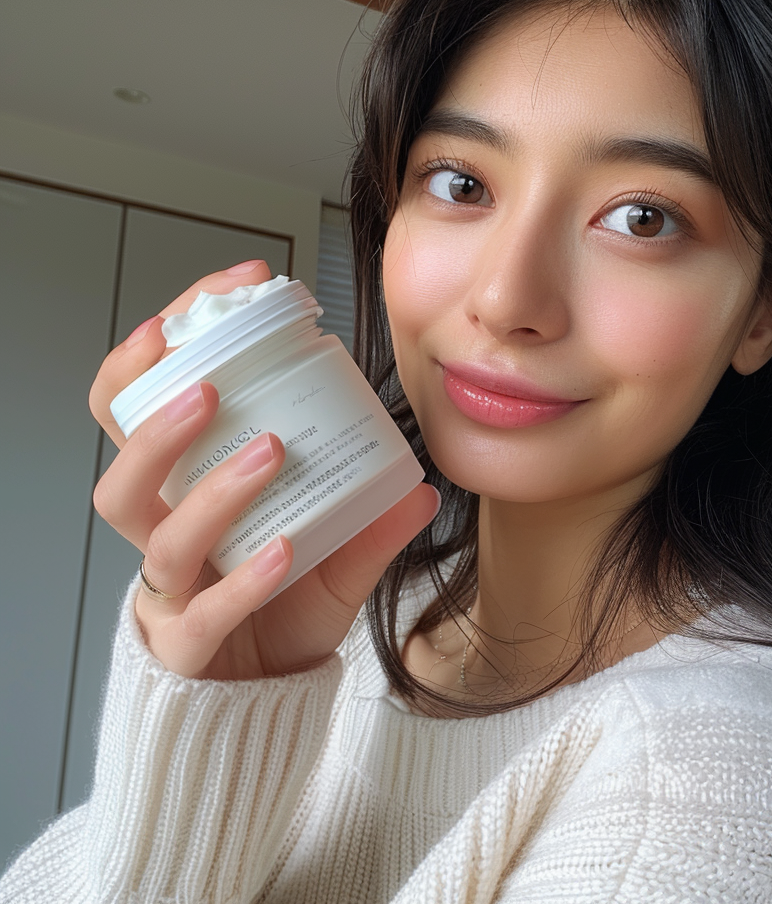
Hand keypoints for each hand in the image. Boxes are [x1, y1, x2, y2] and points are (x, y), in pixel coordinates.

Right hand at [89, 260, 438, 678]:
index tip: (229, 296)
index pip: (145, 410)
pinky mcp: (187, 647)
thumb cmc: (278, 615)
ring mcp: (170, 594)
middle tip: (210, 382)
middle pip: (122, 469)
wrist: (262, 703)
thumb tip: (420, 483)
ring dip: (209, 485)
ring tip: (265, 449)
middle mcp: (164, 538)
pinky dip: (246, 575)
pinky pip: (205, 609)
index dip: (165, 353)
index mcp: (185, 498)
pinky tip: (285, 547)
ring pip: (156, 532)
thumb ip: (370, 521)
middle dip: (154, 418)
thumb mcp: (330, 557)